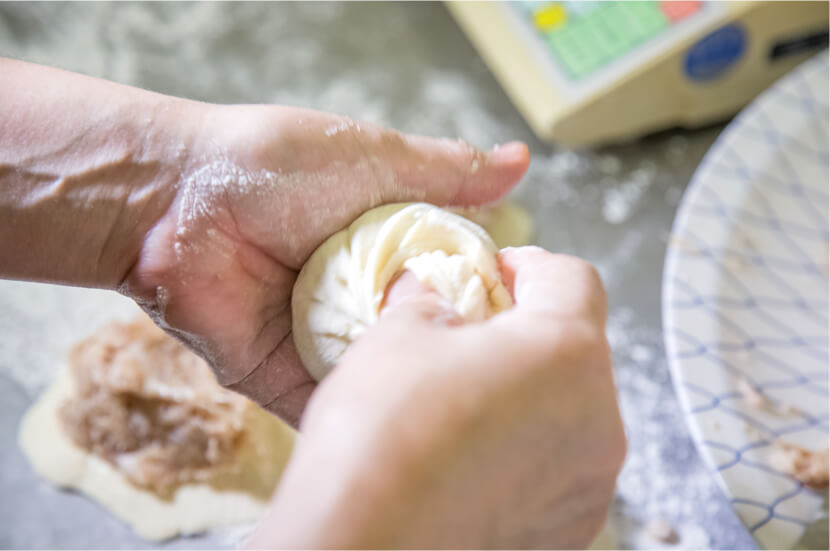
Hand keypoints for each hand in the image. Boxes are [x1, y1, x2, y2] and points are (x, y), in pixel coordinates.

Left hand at [121, 104, 528, 424]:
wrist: (175, 202)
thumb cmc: (274, 167)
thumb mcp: (376, 159)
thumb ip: (448, 171)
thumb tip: (522, 161)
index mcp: (387, 248)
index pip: (455, 283)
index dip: (490, 299)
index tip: (532, 318)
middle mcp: (361, 300)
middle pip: (424, 338)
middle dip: (455, 355)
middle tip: (505, 378)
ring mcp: (324, 343)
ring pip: (385, 380)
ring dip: (413, 392)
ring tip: (466, 415)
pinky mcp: (284, 380)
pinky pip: (331, 410)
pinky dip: (361, 421)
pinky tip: (403, 435)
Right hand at [247, 246, 625, 548]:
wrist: (365, 547)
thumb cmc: (382, 435)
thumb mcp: (397, 336)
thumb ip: (429, 301)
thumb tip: (431, 293)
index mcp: (567, 351)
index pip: (573, 278)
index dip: (530, 265)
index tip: (497, 272)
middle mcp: (600, 419)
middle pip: (577, 348)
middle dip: (526, 333)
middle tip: (470, 337)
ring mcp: (589, 482)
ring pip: (570, 411)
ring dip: (528, 394)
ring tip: (464, 404)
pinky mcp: (568, 529)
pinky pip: (558, 467)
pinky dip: (526, 451)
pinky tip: (469, 457)